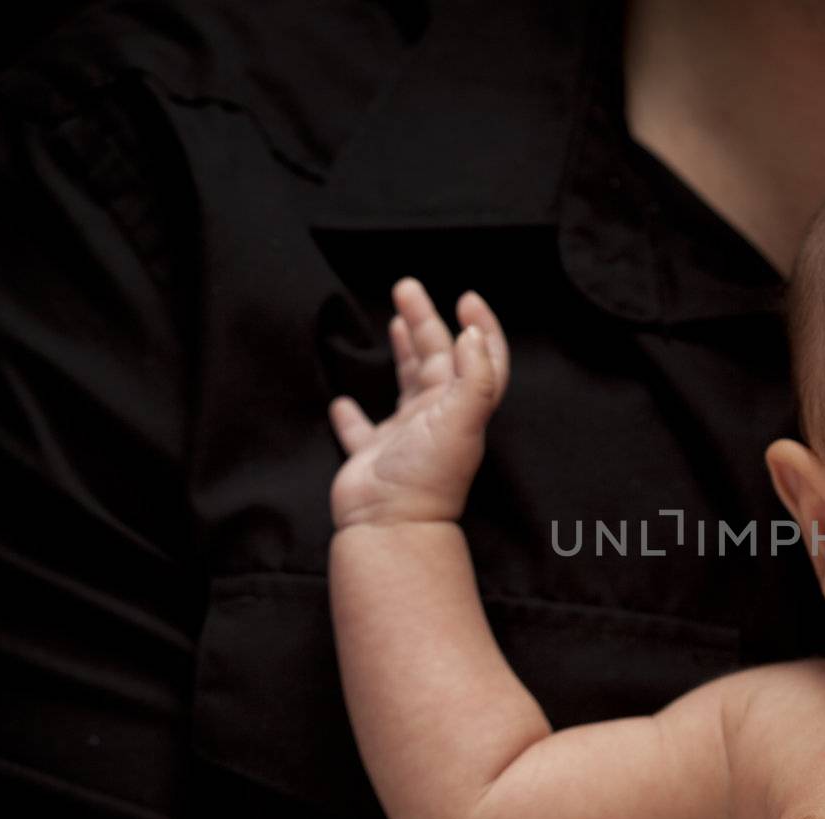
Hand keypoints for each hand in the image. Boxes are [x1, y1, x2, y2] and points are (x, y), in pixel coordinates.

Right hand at [328, 278, 508, 528]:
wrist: (390, 525)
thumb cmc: (429, 475)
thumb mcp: (462, 420)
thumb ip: (473, 377)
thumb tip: (471, 335)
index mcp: (462, 407)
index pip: (480, 359)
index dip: (480, 329)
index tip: (466, 299)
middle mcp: (437, 419)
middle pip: (436, 360)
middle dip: (426, 322)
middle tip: (407, 288)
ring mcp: (404, 438)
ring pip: (405, 385)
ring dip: (402, 353)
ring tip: (395, 321)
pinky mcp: (372, 456)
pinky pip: (361, 429)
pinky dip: (352, 414)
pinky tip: (343, 400)